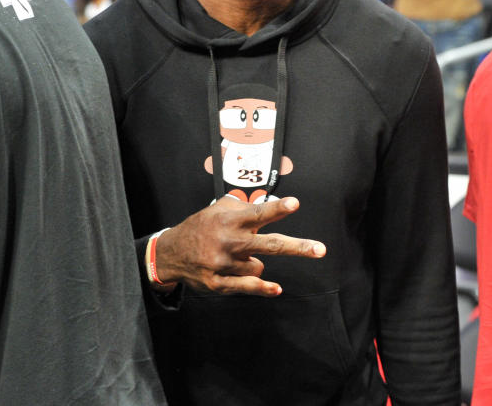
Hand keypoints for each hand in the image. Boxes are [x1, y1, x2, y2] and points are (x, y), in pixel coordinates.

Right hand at [154, 196, 325, 296]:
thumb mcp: (217, 210)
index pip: (257, 214)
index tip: (294, 204)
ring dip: (254, 261)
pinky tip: (276, 288)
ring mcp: (224, 264)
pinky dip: (263, 287)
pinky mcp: (219, 283)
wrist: (171, 253)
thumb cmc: (201, 228)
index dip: (277, 208)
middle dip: (297, 247)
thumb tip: (267, 205)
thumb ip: (242, 208)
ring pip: (259, 266)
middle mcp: (228, 242)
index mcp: (229, 221)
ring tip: (236, 256)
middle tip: (320, 249)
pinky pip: (247, 286)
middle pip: (269, 245)